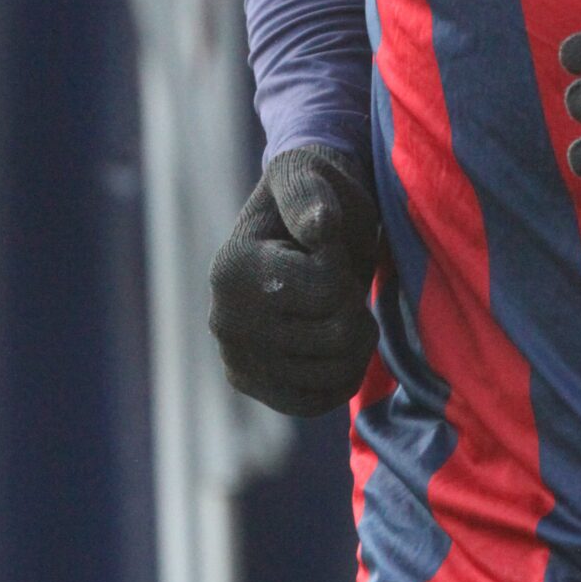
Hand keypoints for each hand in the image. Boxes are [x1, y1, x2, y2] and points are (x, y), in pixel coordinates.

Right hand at [209, 145, 381, 415]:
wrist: (302, 231)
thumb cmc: (314, 198)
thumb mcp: (312, 179)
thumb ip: (311, 196)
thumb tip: (319, 226)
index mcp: (231, 268)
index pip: (327, 291)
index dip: (341, 267)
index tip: (324, 248)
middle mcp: (223, 320)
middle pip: (336, 336)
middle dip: (354, 304)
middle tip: (338, 281)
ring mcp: (236, 358)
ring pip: (335, 372)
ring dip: (356, 339)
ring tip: (339, 308)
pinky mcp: (254, 384)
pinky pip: (315, 402)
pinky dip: (342, 378)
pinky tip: (338, 346)